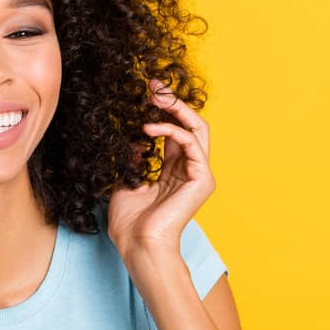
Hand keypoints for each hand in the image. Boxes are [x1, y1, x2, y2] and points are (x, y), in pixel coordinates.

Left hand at [107, 79, 214, 257]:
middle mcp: (190, 170)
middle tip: (153, 85)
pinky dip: (170, 130)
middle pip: (191, 124)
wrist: (137, 245)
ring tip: (153, 98)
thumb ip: (134, 157)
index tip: (146, 90)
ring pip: (197, 128)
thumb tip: (135, 136)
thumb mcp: (127, 179)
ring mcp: (199, 174)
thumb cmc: (130, 222)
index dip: (163, 109)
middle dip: (173, 101)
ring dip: (175, 108)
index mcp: (174, 170)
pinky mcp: (202, 179)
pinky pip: (190, 142)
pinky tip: (148, 129)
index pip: (175, 130)